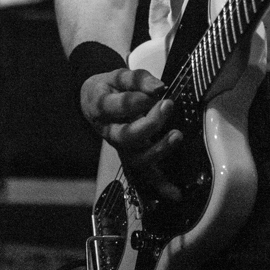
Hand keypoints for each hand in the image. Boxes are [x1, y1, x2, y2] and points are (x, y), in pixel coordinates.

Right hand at [80, 67, 183, 200]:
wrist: (93, 101)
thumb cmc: (110, 87)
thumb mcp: (119, 75)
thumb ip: (139, 79)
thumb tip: (160, 88)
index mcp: (102, 108)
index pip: (119, 107)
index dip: (139, 101)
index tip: (158, 91)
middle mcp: (109, 132)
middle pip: (128, 136)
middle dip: (151, 123)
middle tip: (168, 104)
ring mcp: (120, 147)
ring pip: (136, 158)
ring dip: (158, 150)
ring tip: (176, 135)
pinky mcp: (130, 155)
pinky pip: (144, 174)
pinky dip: (160, 185)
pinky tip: (176, 194)